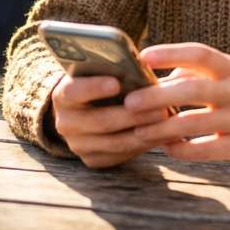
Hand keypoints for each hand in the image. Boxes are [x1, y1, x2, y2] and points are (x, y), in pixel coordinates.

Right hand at [49, 73, 169, 168]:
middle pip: (101, 121)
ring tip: (166, 123)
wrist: (84, 109)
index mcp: (63, 95)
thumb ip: (115, 70)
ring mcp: (77, 145)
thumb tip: (147, 68)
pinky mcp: (92, 160)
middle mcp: (65, 123)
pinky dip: (142, 146)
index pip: (73, 91)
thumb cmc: (99, 83)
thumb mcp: (99, 72)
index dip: (94, 87)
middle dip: (133, 115)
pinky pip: (120, 156)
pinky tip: (161, 135)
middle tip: (161, 108)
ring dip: (143, 133)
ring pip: (114, 142)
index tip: (117, 83)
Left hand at [125, 43, 229, 171]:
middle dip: (157, 96)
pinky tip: (166, 147)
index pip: (200, 54)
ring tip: (140, 131)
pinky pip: (206, 150)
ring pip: (195, 123)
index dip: (170, 53)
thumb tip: (153, 77)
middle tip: (130, 103)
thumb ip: (193, 72)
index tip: (142, 57)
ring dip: (163, 128)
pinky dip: (181, 149)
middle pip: (193, 89)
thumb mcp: (227, 76)